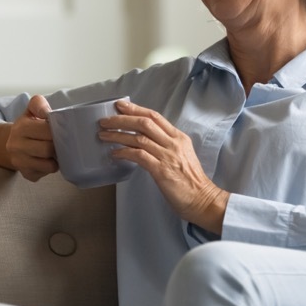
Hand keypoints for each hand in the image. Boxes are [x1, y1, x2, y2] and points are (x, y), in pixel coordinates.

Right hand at [6, 94, 58, 181]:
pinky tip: (47, 160)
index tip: (60, 129)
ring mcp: (19, 162)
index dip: (57, 130)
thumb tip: (47, 113)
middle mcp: (16, 146)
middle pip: (48, 149)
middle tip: (59, 141)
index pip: (47, 130)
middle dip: (57, 145)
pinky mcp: (26, 174)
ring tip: (54, 151)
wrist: (14, 143)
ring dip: (56, 158)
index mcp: (20, 128)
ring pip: (49, 165)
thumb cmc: (29, 125)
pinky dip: (49, 168)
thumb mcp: (31, 110)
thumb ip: (39, 104)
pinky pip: (45, 173)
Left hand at [100, 100, 227, 233]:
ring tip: (103, 136)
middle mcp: (173, 143)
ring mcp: (168, 156)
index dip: (136, 109)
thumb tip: (145, 141)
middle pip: (144, 123)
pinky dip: (124, 153)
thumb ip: (166, 146)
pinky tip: (114, 154)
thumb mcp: (182, 155)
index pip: (155, 116)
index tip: (120, 106)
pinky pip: (138, 156)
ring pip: (138, 138)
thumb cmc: (191, 181)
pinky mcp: (161, 170)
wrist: (202, 199)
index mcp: (179, 138)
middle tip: (105, 121)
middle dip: (121, 119)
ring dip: (117, 135)